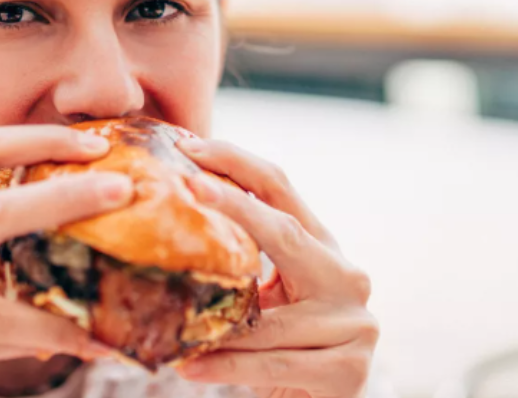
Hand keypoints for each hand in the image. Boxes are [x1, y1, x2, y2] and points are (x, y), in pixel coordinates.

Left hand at [177, 138, 377, 397]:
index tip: (188, 146)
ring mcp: (354, 325)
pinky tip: (190, 366)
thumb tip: (163, 218)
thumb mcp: (263, 296)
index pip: (281, 188)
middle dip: (235, 206)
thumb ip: (237, 262)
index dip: (236, 162)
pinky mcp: (347, 372)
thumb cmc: (279, 346)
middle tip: (189, 185)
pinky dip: (228, 367)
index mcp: (323, 247)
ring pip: (269, 317)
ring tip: (166, 316)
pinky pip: (274, 364)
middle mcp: (347, 276)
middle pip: (286, 231)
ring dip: (215, 320)